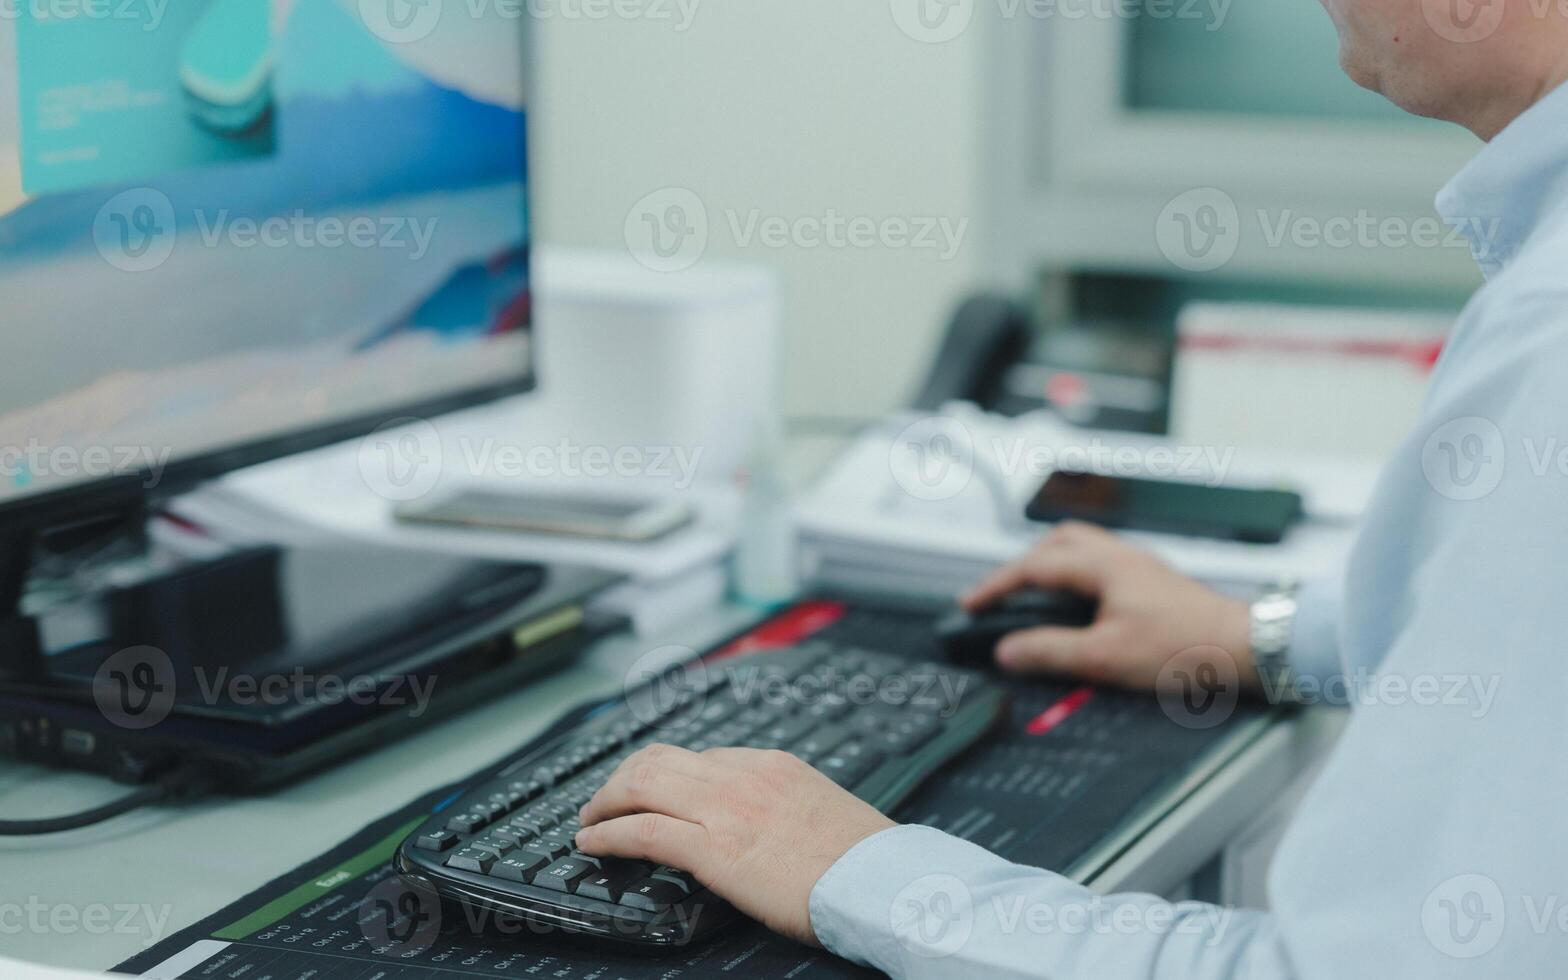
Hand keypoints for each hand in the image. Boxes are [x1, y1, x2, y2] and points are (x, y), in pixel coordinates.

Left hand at [575, 744, 894, 945]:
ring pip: (641, 784)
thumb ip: (785, 804)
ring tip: (589, 819)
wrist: (881, 880)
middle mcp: (742, 775)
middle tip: (603, 801)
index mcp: (772, 764)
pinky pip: (641, 830)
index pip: (701, 757)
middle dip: (622, 779)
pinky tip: (591, 843)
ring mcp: (725, 808)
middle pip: (659, 760)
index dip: (665, 776)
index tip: (651, 792)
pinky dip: (606, 833)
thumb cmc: (863, 859)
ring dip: (605, 800)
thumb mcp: (822, 809)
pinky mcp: (713, 849)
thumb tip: (766, 820)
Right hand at [962, 522, 1257, 691]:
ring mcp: (1140, 566)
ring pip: (1082, 549)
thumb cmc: (1187, 647)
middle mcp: (1121, 556)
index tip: (971, 603)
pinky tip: (1080, 605)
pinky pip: (1102, 564)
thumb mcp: (1106, 658)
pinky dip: (1076, 576)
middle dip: (1022, 564)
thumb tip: (1009, 651)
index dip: (996, 585)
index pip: (1033, 566)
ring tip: (1034, 596)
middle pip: (1057, 542)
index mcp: (1103, 566)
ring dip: (1051, 565)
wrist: (1246, 647)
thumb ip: (1051, 652)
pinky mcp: (1153, 582)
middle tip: (1001, 593)